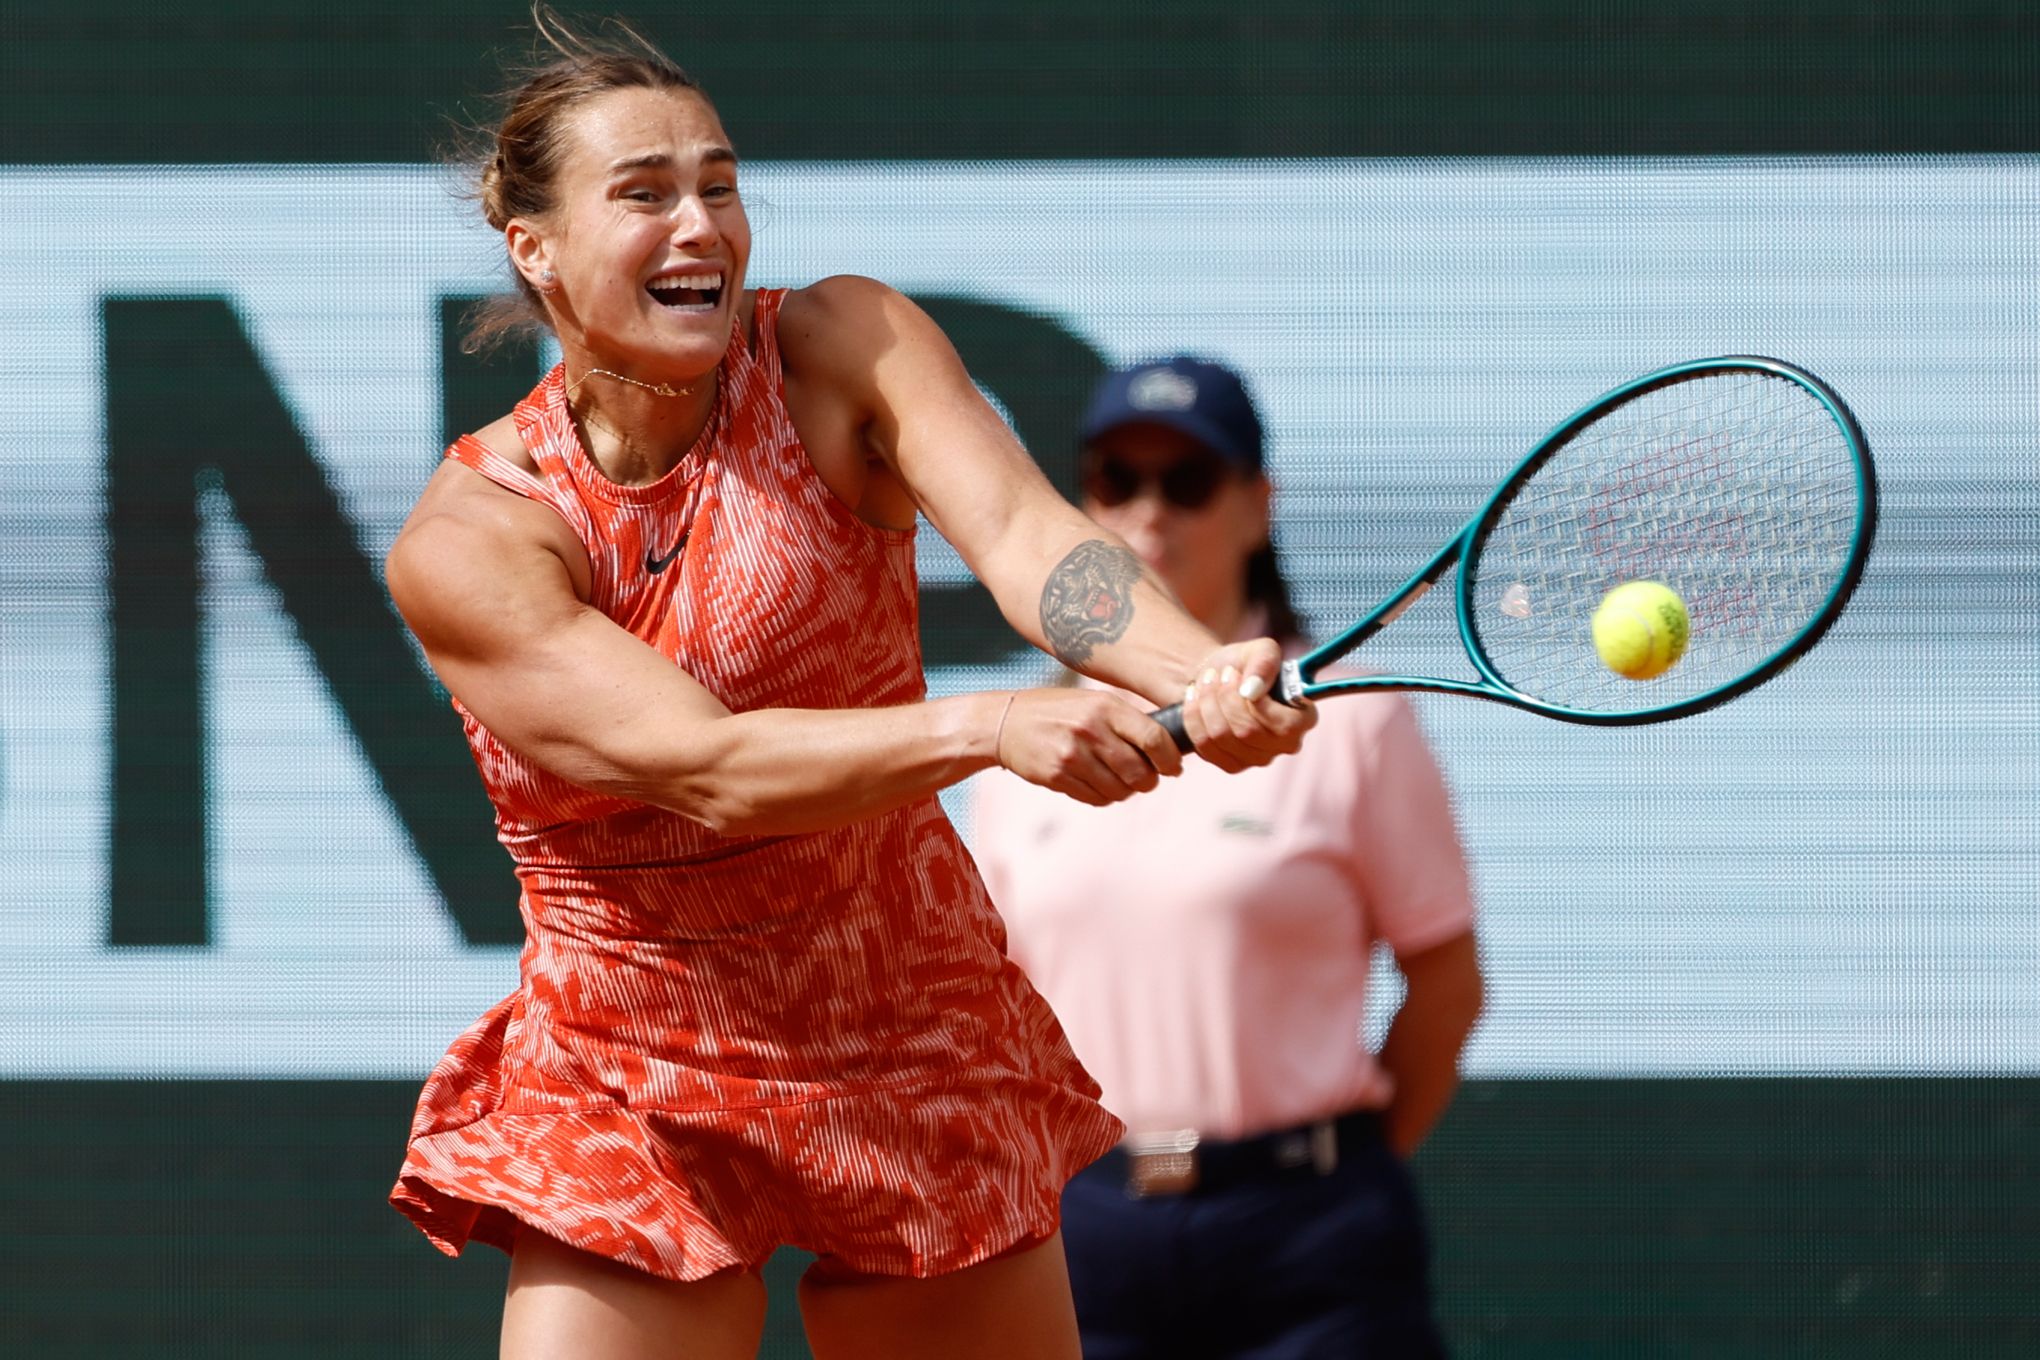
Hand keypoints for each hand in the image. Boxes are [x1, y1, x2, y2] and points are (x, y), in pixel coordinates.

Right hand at [995, 688, 1183, 805]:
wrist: (1006, 722)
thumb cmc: (1060, 712)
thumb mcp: (1094, 703)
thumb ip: (1127, 722)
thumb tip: (1169, 751)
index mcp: (1106, 706)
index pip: (1154, 738)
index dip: (1170, 759)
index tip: (1173, 768)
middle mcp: (1091, 730)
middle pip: (1140, 772)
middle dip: (1148, 782)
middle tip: (1145, 779)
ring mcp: (1072, 755)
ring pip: (1120, 791)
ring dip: (1125, 791)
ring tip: (1116, 779)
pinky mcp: (1057, 776)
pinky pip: (1096, 799)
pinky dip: (1103, 796)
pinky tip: (1094, 782)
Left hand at [1179, 638, 1316, 771]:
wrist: (1219, 676)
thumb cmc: (1247, 664)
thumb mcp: (1261, 650)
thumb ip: (1265, 662)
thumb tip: (1252, 690)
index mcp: (1304, 718)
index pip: (1284, 726)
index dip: (1256, 703)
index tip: (1238, 674)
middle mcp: (1285, 745)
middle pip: (1247, 732)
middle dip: (1226, 697)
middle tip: (1220, 673)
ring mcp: (1258, 759)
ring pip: (1223, 737)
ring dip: (1208, 703)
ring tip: (1207, 680)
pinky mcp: (1231, 765)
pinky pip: (1205, 746)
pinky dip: (1194, 717)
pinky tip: (1195, 697)